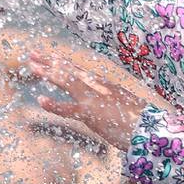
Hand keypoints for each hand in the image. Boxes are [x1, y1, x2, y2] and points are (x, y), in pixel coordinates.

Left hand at [29, 49, 150, 150]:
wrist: (151, 129)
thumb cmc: (144, 122)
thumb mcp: (127, 109)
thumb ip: (116, 105)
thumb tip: (110, 108)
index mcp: (106, 86)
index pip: (81, 71)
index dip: (64, 63)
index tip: (50, 57)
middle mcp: (99, 87)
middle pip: (70, 70)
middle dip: (50, 62)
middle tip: (32, 54)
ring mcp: (93, 99)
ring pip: (66, 81)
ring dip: (48, 72)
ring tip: (31, 65)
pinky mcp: (91, 114)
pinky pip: (68, 109)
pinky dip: (54, 105)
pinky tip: (40, 99)